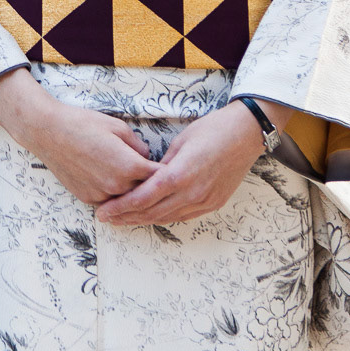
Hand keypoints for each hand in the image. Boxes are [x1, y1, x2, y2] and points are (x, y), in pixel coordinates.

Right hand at [0, 69, 157, 204]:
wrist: (48, 132)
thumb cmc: (83, 124)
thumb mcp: (117, 126)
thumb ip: (138, 145)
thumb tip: (147, 156)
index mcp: (129, 166)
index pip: (160, 177)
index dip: (169, 173)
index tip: (176, 171)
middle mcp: (117, 185)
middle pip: (145, 191)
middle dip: (152, 184)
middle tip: (162, 180)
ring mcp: (101, 195)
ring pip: (127, 198)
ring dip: (133, 191)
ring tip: (135, 181)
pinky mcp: (88, 198)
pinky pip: (109, 199)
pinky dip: (114, 193)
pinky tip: (112, 181)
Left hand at [94, 101, 268, 225]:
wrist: (246, 134)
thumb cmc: (212, 130)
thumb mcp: (180, 142)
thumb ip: (162, 165)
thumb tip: (147, 178)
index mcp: (180, 175)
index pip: (143, 198)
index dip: (121, 207)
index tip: (103, 211)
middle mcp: (192, 193)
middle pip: (152, 212)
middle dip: (126, 217)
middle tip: (106, 218)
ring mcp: (204, 201)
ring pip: (167, 217)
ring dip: (143, 220)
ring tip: (123, 219)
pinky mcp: (213, 203)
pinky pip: (183, 216)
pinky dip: (164, 217)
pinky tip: (151, 215)